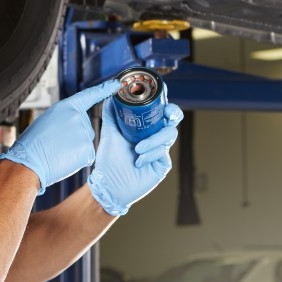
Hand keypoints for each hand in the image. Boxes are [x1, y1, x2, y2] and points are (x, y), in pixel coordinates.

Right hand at [0, 79, 120, 193]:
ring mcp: (84, 133)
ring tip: (57, 150)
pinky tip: (64, 158)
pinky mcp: (88, 150)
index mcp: (66, 106)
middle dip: (74, 135)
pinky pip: (86, 154)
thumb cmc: (33, 143)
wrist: (28, 162)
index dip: (104, 89)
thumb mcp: (47, 119)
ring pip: (85, 141)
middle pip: (85, 126)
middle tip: (56, 142)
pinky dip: (77, 159)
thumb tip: (73, 124)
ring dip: (75, 147)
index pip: (89, 95)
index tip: (116, 84)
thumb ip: (64, 117)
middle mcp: (78, 117)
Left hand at [88, 98, 183, 215]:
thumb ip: (111, 114)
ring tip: (138, 148)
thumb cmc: (109, 161)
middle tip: (167, 113)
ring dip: (154, 140)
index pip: (159, 111)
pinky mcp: (163, 164)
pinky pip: (163, 153)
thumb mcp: (108, 133)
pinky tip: (139, 161)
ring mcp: (160, 150)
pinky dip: (151, 154)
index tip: (163, 95)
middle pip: (173, 120)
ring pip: (170, 135)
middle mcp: (154, 137)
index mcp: (144, 128)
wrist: (109, 186)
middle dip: (173, 114)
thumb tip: (111, 96)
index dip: (165, 102)